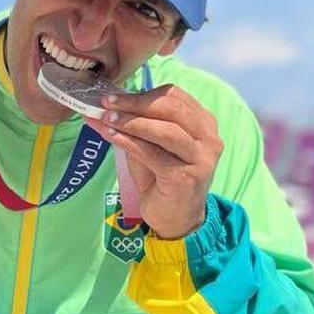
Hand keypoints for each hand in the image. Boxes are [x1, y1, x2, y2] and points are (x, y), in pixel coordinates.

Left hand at [84, 85, 223, 239]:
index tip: (112, 96)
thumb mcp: (151, 146)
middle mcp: (208, 138)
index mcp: (202, 123)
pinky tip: (112, 137)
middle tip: (106, 104)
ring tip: (107, 120)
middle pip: (171, 108)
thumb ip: (137, 127)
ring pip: (165, 130)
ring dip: (131, 122)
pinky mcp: (186, 178)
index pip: (174, 96)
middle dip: (134, 103)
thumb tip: (104, 107)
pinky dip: (129, 143)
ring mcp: (200, 159)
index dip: (142, 93)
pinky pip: (153, 154)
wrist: (176, 220)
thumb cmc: (162, 179)